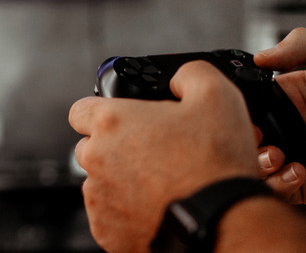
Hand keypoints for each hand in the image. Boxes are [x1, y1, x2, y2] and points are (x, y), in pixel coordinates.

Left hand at [69, 61, 259, 252]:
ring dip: (121, 180)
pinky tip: (156, 207)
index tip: (120, 119)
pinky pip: (108, 216)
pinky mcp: (107, 232)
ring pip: (99, 183)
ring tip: (160, 183)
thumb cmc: (216, 165)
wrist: (224, 224)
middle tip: (150, 153)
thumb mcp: (216, 95)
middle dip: (114, 147)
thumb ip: (190, 74)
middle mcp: (97, 159)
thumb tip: (180, 77)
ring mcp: (99, 198)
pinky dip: (126, 212)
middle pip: (89, 147)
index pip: (80, 109)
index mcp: (112, 123)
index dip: (100, 111)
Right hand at [253, 27, 305, 205]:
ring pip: (256, 166)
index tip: (238, 112)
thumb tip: (260, 56)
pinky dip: (279, 186)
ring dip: (259, 164)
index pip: (249, 102)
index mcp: (292, 95)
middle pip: (246, 136)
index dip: (238, 109)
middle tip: (259, 138)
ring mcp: (300, 156)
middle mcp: (292, 126)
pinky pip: (279, 191)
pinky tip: (298, 171)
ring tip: (279, 156)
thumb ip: (303, 43)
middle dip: (244, 140)